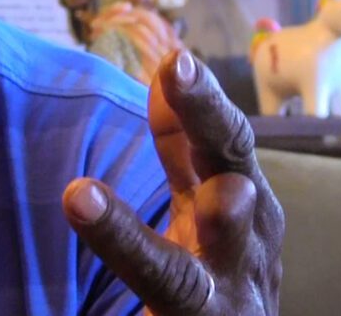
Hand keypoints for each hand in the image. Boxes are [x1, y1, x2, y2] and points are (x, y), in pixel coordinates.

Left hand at [62, 51, 282, 314]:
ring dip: (215, 214)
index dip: (198, 99)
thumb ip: (181, 142)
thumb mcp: (200, 197)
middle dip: (212, 120)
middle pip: (232, 167)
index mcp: (241, 191)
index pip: (219, 137)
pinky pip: (168, 283)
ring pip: (217, 240)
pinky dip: (126, 248)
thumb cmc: (216, 263)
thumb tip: (168, 65)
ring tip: (215, 193)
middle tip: (183, 75)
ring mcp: (231, 282)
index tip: (174, 58)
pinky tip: (91, 221)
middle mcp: (249, 234)